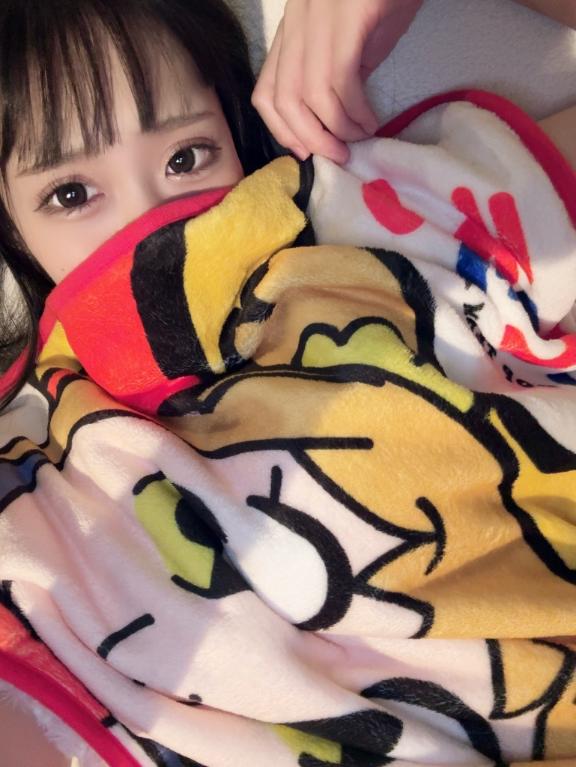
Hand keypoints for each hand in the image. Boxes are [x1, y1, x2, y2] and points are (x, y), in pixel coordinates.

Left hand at [252, 0, 422, 163]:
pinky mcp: (348, 16)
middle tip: (337, 155)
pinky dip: (355, 111)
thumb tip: (337, 116)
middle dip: (310, 138)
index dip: (282, 131)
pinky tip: (370, 120)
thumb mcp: (357, 38)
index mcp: (293, 30)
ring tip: (359, 139)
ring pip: (310, 94)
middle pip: (283, 99)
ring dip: (336, 128)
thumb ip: (341, 74)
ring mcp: (319, 16)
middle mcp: (297, 22)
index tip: (307, 152)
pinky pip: (341, 79)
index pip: (265, 91)